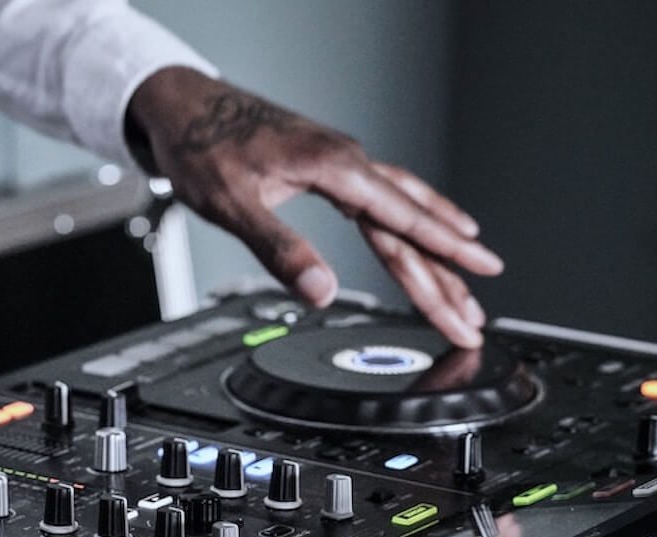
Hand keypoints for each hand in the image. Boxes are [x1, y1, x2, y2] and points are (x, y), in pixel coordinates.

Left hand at [126, 68, 502, 347]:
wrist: (181, 105)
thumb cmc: (202, 145)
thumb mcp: (234, 205)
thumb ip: (280, 249)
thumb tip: (321, 290)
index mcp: (334, 168)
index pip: (402, 223)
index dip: (442, 258)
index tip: (476, 282)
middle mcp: (346, 161)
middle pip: (411, 223)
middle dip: (447, 271)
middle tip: (475, 311)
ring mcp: (339, 162)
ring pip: (402, 207)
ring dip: (436, 244)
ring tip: (469, 273)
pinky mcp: (327, 165)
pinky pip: (383, 195)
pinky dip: (410, 216)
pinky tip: (422, 226)